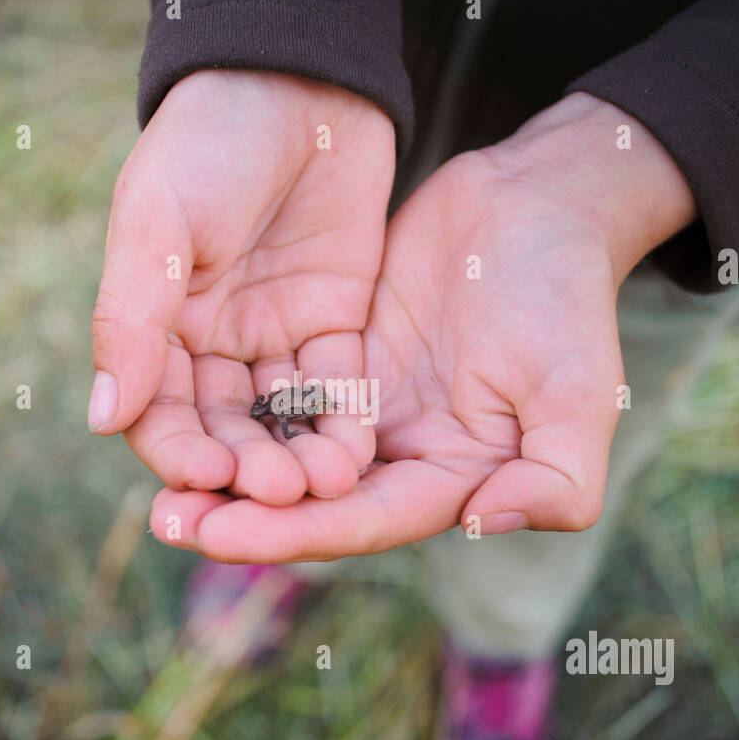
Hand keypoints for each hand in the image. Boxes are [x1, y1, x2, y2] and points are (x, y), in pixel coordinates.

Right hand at [90, 70, 394, 502]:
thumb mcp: (157, 224)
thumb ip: (129, 320)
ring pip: (282, 418)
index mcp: (155, 322)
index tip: (209, 478)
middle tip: (280, 493)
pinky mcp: (336, 321)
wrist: (298, 74)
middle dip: (248, 467)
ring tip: (323, 486)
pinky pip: (337, 386)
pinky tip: (357, 454)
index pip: (159, 413)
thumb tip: (102, 418)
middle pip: (224, 429)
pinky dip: (344, 421)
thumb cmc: (209, 141)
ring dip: (298, 457)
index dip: (179, 453)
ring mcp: (276, 334)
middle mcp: (212, 341)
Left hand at [149, 94, 695, 559]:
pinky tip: (176, 410)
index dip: (290, 532)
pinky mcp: (339, 360)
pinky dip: (234, 409)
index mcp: (451, 479)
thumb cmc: (567, 298)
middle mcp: (399, 457)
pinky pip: (277, 393)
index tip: (218, 534)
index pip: (362, 520)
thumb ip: (554, 478)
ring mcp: (365, 410)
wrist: (536, 204)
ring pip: (283, 452)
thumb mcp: (580, 394)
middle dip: (239, 515)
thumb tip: (480, 521)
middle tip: (166, 522)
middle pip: (308, 502)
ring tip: (158, 484)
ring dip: (224, 471)